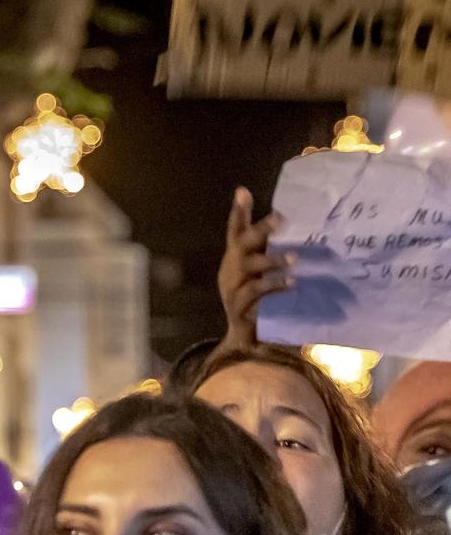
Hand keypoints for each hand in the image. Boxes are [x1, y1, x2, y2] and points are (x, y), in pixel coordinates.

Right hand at [218, 187, 289, 347]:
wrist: (246, 343)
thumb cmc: (260, 303)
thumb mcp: (265, 277)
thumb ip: (274, 256)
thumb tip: (303, 234)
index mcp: (235, 259)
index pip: (235, 231)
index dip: (239, 212)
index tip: (243, 191)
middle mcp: (230, 271)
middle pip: (241, 244)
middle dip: (260, 230)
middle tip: (280, 221)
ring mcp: (232, 290)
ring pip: (248, 267)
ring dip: (271, 261)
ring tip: (293, 259)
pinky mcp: (239, 309)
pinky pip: (255, 293)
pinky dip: (273, 287)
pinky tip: (291, 284)